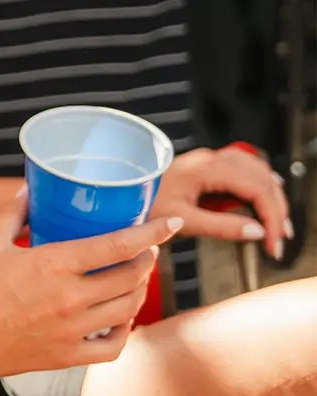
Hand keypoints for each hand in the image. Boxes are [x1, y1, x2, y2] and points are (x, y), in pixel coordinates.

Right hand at [0, 195, 179, 386]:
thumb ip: (14, 213)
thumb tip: (30, 190)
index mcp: (52, 265)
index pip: (116, 246)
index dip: (149, 233)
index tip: (168, 223)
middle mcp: (70, 299)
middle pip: (130, 278)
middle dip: (147, 259)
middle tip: (147, 246)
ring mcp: (73, 331)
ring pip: (128, 310)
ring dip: (139, 289)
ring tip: (135, 275)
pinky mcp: (68, 355)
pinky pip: (113, 345)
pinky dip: (125, 329)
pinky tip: (120, 316)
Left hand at [152, 146, 292, 259]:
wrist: (121, 190)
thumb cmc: (143, 203)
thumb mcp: (182, 221)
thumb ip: (221, 226)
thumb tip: (257, 232)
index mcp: (203, 168)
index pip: (254, 186)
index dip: (271, 215)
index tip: (273, 242)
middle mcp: (208, 158)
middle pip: (260, 175)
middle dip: (276, 207)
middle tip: (280, 238)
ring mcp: (207, 159)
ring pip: (254, 168)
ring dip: (271, 195)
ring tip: (277, 225)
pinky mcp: (206, 166)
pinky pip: (243, 168)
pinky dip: (259, 185)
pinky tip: (264, 199)